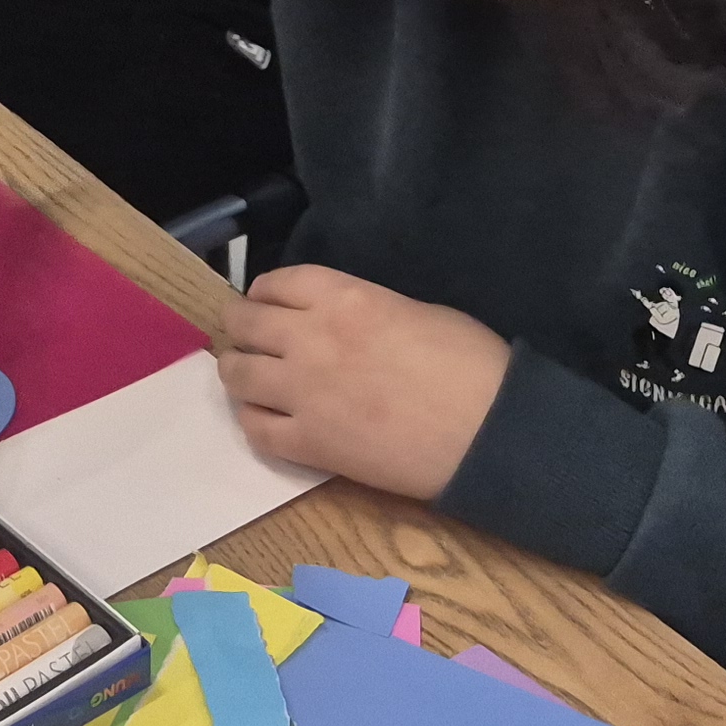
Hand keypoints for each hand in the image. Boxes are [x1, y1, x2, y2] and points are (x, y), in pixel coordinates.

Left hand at [214, 265, 511, 500]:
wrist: (488, 432)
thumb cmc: (470, 364)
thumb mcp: (417, 310)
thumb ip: (368, 309)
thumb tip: (350, 324)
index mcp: (344, 297)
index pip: (278, 283)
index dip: (264, 292)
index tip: (263, 301)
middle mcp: (311, 337)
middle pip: (246, 322)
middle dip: (241, 326)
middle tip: (246, 337)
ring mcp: (304, 392)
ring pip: (239, 374)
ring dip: (237, 371)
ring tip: (244, 376)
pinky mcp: (309, 443)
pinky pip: (256, 429)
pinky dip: (252, 420)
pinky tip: (262, 418)